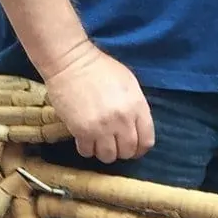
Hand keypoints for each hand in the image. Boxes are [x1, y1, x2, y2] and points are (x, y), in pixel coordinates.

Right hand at [43, 42, 154, 163]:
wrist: (70, 61)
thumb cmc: (100, 68)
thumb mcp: (128, 84)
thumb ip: (136, 107)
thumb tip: (136, 128)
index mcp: (137, 106)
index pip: (146, 141)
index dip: (140, 148)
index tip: (133, 148)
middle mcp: (122, 120)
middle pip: (128, 152)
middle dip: (122, 151)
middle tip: (113, 144)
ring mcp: (102, 127)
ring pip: (108, 156)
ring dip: (104, 152)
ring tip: (98, 142)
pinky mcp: (82, 131)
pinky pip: (88, 152)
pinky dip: (87, 149)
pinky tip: (85, 139)